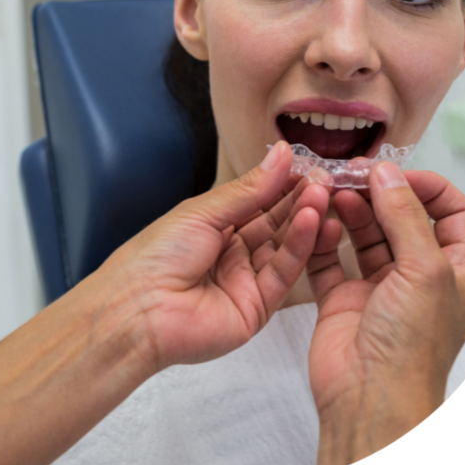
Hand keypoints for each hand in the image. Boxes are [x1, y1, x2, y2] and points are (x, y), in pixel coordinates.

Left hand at [100, 142, 334, 372]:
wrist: (137, 310)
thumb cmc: (157, 255)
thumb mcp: (203, 212)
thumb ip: (249, 189)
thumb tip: (283, 154)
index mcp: (213, 227)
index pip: (258, 202)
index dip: (283, 184)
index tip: (310, 165)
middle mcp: (232, 253)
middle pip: (274, 224)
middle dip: (300, 200)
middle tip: (327, 178)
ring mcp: (246, 281)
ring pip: (284, 247)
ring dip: (305, 220)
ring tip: (324, 194)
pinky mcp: (257, 307)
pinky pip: (284, 273)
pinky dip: (300, 246)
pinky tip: (312, 220)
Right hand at [308, 163, 464, 464]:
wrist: (369, 399)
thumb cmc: (411, 351)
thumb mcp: (424, 270)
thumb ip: (405, 216)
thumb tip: (389, 174)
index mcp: (456, 272)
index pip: (452, 213)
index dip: (428, 187)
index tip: (397, 173)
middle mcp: (418, 277)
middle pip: (401, 218)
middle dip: (379, 192)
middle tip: (354, 174)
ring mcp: (379, 287)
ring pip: (364, 233)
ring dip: (349, 210)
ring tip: (332, 191)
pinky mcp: (343, 298)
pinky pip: (330, 257)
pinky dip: (322, 237)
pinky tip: (318, 222)